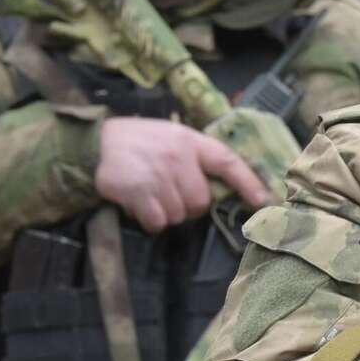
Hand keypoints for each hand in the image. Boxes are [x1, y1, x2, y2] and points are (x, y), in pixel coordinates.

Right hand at [95, 117, 269, 230]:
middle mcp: (178, 157)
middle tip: (168, 192)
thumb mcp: (172, 138)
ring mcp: (159, 176)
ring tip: (150, 193)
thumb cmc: (140, 142)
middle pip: (201, 202)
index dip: (248, 183)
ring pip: (179, 215)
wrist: (96, 143)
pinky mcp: (139, 193)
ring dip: (166, 212)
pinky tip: (139, 204)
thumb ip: (196, 158)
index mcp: (190, 141)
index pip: (227, 162)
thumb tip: (221, 190)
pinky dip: (150, 220)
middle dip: (188, 204)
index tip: (263, 201)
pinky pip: (158, 222)